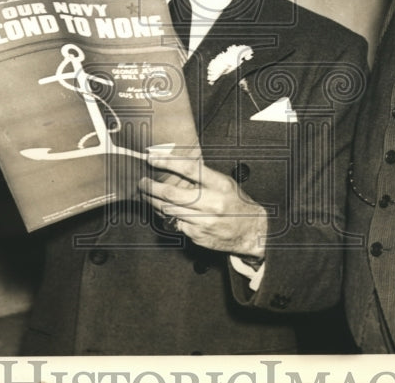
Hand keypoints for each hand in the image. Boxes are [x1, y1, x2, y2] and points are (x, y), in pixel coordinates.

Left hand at [139, 151, 267, 258]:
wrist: (252, 231)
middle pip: (173, 194)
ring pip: (169, 211)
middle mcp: (211, 204)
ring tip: (146, 195)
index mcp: (220, 185)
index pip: (190, 170)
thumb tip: (174, 167)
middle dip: (151, 188)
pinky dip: (168, 217)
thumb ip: (203, 177)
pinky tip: (164, 210)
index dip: (168, 163)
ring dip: (154, 202)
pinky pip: (176, 224)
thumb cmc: (237, 203)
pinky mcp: (197, 236)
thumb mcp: (225, 183)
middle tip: (142, 182)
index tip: (152, 158)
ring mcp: (203, 222)